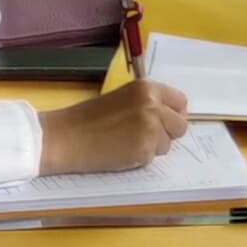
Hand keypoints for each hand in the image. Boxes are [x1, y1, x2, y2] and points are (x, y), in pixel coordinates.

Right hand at [38, 77, 190, 173]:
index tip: (163, 122)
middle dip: (166, 134)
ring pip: (168, 144)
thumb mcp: (123, 99)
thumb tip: (170, 116)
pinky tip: (120, 152)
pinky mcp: (144, 150)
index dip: (173, 115)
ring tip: (126, 143)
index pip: (180, 102)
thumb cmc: (88, 118)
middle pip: (180, 126)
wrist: (66, 137)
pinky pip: (153, 158)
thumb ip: (147, 103)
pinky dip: (139, 159)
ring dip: (152, 147)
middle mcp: (153, 104)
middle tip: (143, 136)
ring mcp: (151, 128)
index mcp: (147, 88)